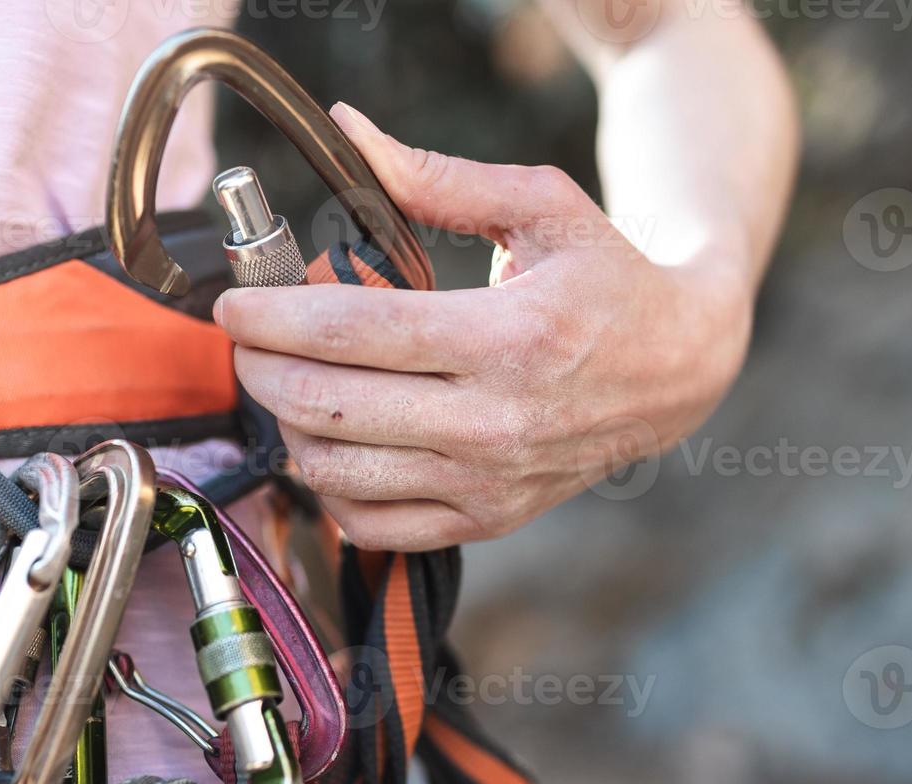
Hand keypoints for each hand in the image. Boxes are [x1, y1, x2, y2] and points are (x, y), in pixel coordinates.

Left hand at [213, 103, 752, 550]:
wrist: (678, 369)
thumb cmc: (608, 278)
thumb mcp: (542, 206)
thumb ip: (438, 177)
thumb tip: (350, 132)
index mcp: (508, 337)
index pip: (354, 332)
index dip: (274, 315)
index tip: (233, 303)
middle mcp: (495, 423)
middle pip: (330, 406)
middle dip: (261, 369)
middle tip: (248, 340)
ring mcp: (489, 483)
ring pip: (338, 470)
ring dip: (289, 425)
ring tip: (292, 382)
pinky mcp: (488, 519)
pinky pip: (372, 523)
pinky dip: (329, 486)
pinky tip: (334, 442)